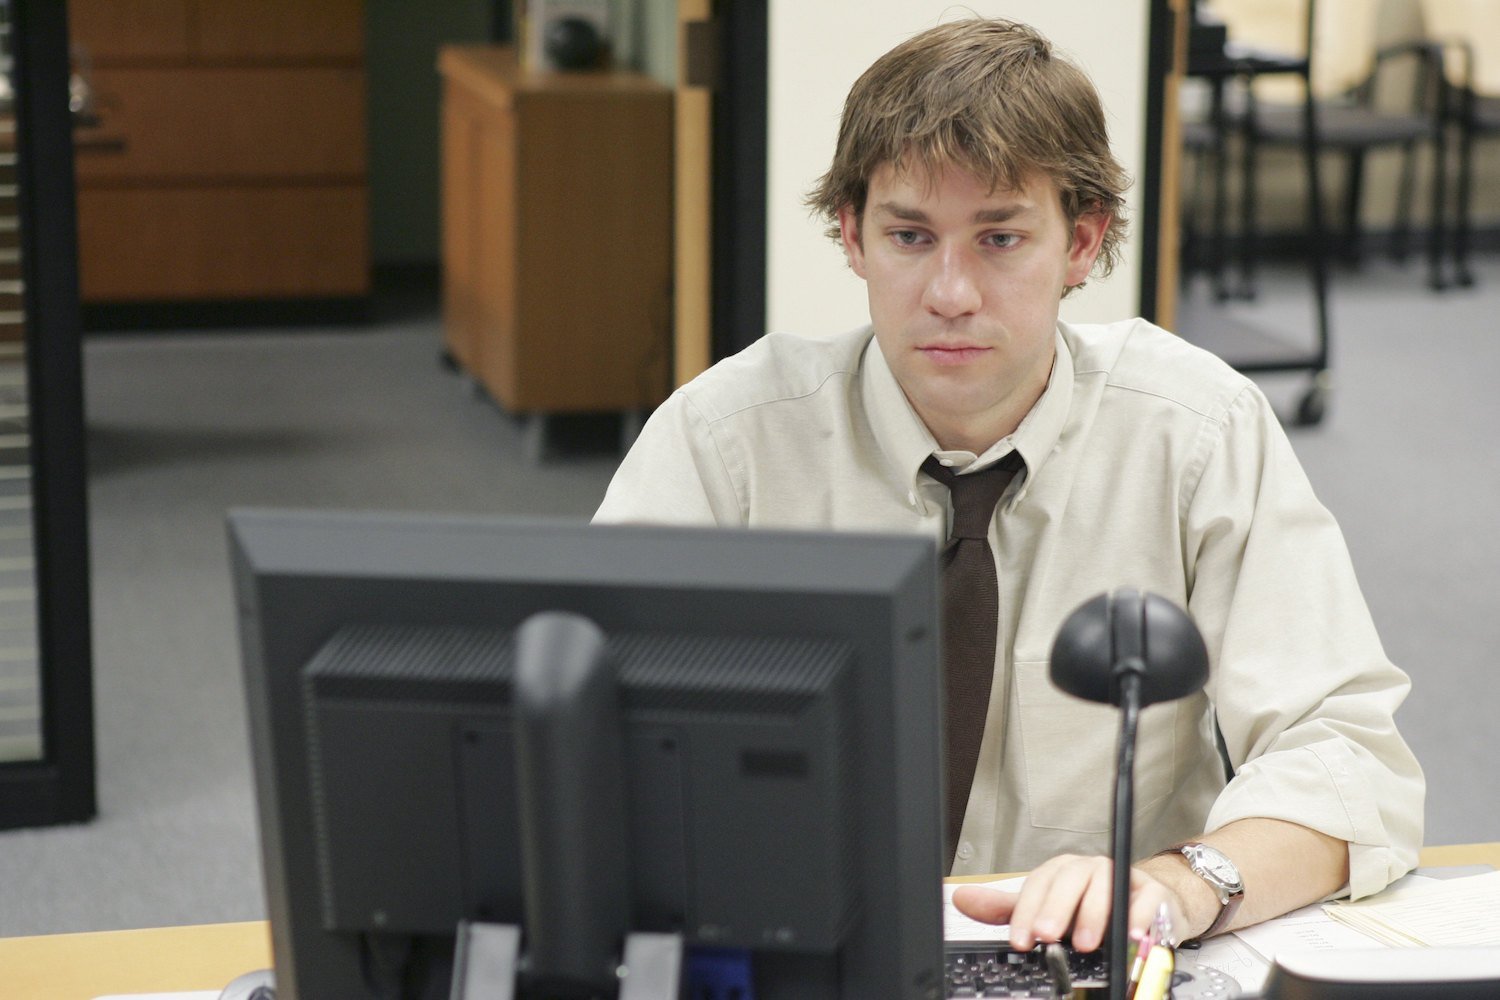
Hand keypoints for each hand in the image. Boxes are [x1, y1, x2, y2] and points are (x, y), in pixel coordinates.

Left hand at [951, 854, 1186, 951]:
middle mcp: (1088, 869)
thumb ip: (1009, 909)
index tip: (1019, 940)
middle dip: (1056, 910)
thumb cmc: (1090, 909)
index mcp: (1060, 872)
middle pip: (1069, 880)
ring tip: (1085, 944)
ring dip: (1094, 915)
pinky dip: (1138, 918)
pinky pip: (1145, 899)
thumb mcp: (1046, 910)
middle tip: (1047, 937)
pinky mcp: (1152, 891)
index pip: (1038, 884)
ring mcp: (1121, 876)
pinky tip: (1131, 936)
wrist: (1144, 906)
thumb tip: (961, 899)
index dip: (1025, 912)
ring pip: (1105, 885)